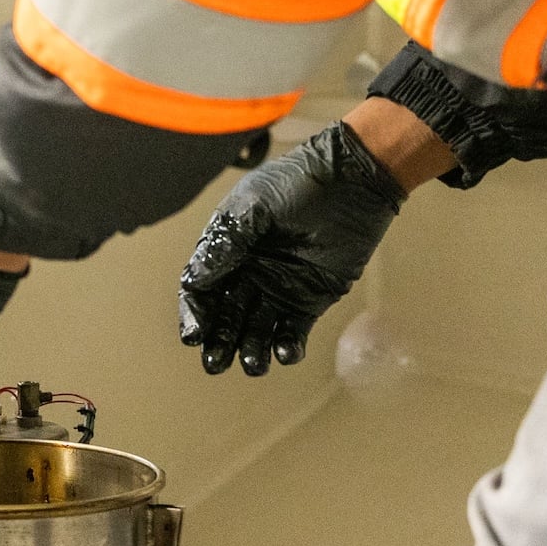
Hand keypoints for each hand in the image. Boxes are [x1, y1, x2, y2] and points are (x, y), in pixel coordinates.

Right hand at [178, 121, 405, 376]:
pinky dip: (286, 346)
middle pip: (224, 315)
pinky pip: (292, 330)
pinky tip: (284, 352)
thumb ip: (225, 243)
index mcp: (227, 247)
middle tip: (216, 363)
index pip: (201, 287)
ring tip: (252, 364)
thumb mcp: (253, 206)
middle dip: (218, 340)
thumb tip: (195, 280)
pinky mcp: (310, 299)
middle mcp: (248, 271)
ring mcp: (278, 287)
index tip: (194, 336)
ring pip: (255, 329)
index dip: (194, 313)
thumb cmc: (298, 184)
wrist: (353, 181)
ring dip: (250, 349)